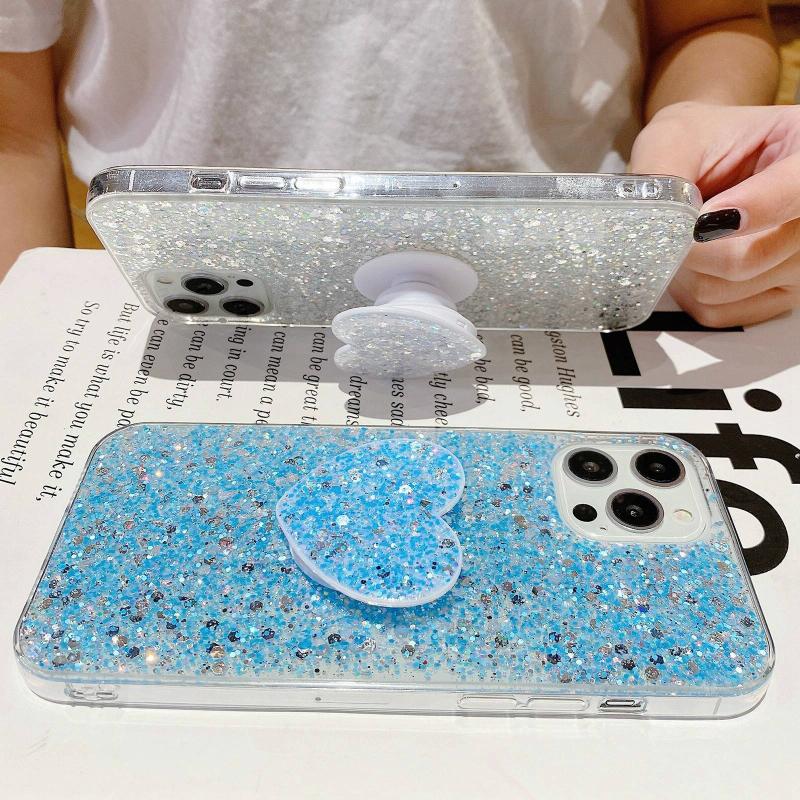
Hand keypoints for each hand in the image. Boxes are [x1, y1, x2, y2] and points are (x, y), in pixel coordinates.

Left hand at [630, 101, 799, 326]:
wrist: (711, 161)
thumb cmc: (700, 142)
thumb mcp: (677, 135)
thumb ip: (667, 172)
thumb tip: (669, 225)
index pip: (798, 190)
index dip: (753, 209)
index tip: (704, 219)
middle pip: (748, 257)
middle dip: (689, 246)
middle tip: (674, 222)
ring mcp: (799, 262)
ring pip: (723, 288)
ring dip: (684, 268)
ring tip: (686, 234)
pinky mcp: (778, 296)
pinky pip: (716, 310)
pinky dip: (688, 290)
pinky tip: (695, 258)